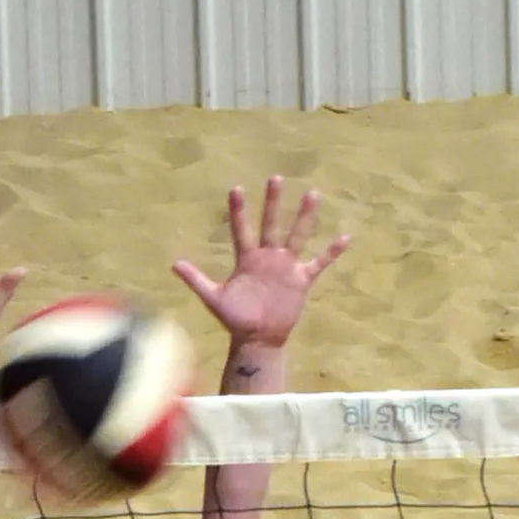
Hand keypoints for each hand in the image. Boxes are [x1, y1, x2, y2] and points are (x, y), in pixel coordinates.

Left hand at [173, 176, 349, 353]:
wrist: (257, 340)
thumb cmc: (236, 319)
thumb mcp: (214, 298)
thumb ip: (196, 279)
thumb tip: (174, 264)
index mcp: (247, 258)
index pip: (242, 230)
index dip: (238, 211)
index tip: (236, 188)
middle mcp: (267, 257)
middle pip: (271, 224)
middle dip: (273, 202)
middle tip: (275, 178)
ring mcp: (286, 266)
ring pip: (297, 235)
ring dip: (304, 217)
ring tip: (313, 194)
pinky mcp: (301, 280)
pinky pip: (319, 263)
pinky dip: (331, 252)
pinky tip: (345, 238)